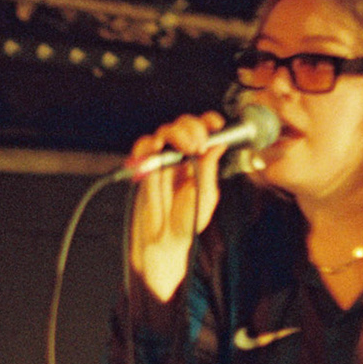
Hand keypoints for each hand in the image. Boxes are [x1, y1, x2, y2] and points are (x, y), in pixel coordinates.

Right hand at [127, 111, 227, 301]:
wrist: (166, 240)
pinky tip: (158, 147)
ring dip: (176, 133)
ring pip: (164, 131)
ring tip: (188, 148)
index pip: (203, 131)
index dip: (208, 122)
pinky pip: (143, 147)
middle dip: (193, 128)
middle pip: (183, 125)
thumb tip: (219, 143)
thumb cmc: (187, 221)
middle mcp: (180, 156)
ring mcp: (162, 160)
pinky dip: (149, 143)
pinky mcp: (144, 167)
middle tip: (199, 144)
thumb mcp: (206, 195)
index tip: (216, 124)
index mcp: (198, 160)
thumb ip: (210, 168)